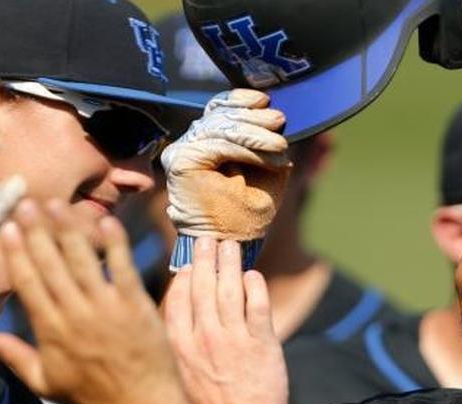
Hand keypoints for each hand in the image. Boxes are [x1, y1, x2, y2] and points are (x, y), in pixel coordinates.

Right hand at [0, 201, 182, 403]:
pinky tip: (106, 221)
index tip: (7, 229)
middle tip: (26, 202)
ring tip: (58, 204)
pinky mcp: (136, 304)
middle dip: (37, 231)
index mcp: (51, 330)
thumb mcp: (46, 382)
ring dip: (69, 229)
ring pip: (83, 260)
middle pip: (51, 264)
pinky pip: (123, 268)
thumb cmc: (93, 394)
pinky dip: (115, 245)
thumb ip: (14, 357)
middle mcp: (75, 314)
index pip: (28, 284)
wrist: (143, 403)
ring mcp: (107, 307)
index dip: (17, 254)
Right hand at [162, 90, 290, 250]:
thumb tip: (276, 115)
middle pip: (220, 115)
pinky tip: (267, 153)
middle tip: (280, 121)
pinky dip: (246, 148)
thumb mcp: (267, 172)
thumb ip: (267, 145)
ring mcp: (182, 152)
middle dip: (254, 116)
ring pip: (220, 127)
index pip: (220, 110)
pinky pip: (216, 145)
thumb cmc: (248, 213)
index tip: (267, 101)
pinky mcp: (181, 162)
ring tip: (279, 143)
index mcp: (207, 143)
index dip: (242, 100)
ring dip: (254, 133)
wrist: (231, 244)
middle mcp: (191, 145)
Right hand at [164, 238, 287, 403]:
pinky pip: (259, 306)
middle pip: (203, 287)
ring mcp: (234, 339)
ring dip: (229, 263)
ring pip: (230, 290)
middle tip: (207, 238)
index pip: (177, 299)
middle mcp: (203, 338)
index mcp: (177, 346)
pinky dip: (255, 286)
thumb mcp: (178, 378)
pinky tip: (253, 275)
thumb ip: (175, 346)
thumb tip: (172, 319)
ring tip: (230, 245)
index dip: (183, 277)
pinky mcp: (263, 344)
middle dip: (205, 259)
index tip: (187, 263)